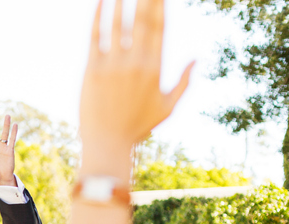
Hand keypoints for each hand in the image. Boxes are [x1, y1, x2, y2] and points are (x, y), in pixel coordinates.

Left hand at [79, 0, 192, 163]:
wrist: (107, 145)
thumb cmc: (137, 128)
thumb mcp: (167, 108)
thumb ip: (183, 82)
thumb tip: (197, 59)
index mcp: (155, 68)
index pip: (159, 28)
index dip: (159, 5)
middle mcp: (136, 63)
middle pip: (141, 20)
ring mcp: (113, 66)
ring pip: (117, 24)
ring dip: (120, 1)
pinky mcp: (92, 70)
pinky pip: (95, 37)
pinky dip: (98, 16)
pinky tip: (100, 1)